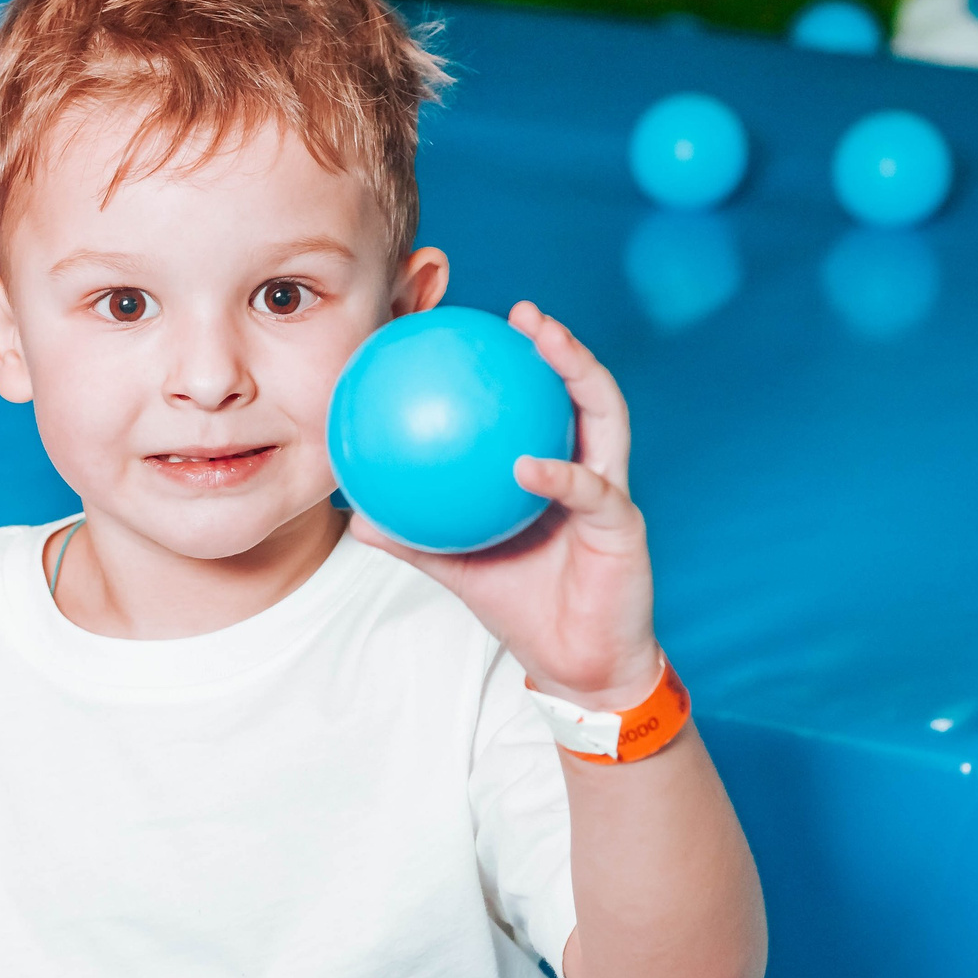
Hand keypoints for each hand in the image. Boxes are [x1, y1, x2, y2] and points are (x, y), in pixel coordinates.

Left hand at [350, 301, 659, 712]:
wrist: (576, 663)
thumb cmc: (522, 606)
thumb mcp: (457, 565)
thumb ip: (415, 536)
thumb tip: (354, 514)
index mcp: (555, 466)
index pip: (541, 402)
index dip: (521, 361)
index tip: (482, 326)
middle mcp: (589, 467)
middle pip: (583, 390)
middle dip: (560, 344)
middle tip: (526, 314)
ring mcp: (611, 491)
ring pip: (606, 416)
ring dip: (580, 373)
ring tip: (547, 343)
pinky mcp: (622, 526)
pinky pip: (592, 491)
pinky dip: (561, 474)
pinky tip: (528, 465)